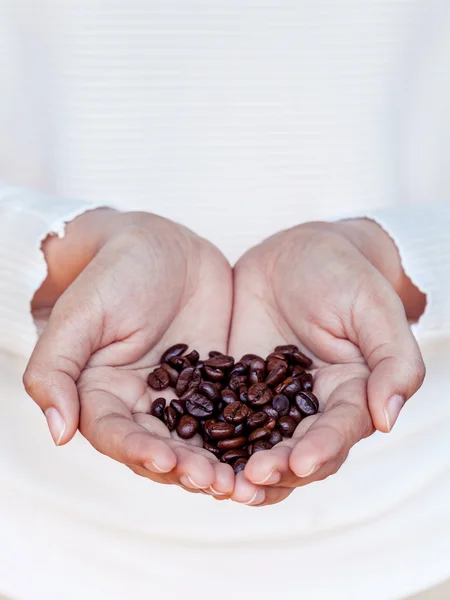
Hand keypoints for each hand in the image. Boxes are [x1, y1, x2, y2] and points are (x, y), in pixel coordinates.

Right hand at [24, 211, 234, 495]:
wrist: (161, 244)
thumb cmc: (113, 273)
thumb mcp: (81, 315)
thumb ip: (56, 370)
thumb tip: (57, 432)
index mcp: (103, 394)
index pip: (116, 435)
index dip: (139, 451)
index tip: (167, 461)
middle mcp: (142, 403)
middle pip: (162, 449)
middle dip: (188, 469)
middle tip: (219, 483)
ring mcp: (182, 395)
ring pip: (199, 441)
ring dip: (220, 464)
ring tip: (245, 481)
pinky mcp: (216, 383)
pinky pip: (231, 414)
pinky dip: (247, 435)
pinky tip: (270, 448)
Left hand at [228, 220, 425, 505]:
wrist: (297, 252)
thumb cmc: (343, 274)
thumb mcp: (372, 308)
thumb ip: (392, 360)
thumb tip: (388, 418)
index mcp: (350, 394)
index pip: (338, 431)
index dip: (320, 449)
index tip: (299, 463)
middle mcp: (310, 406)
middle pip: (296, 450)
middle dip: (275, 469)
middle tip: (248, 480)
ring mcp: (270, 399)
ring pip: (257, 445)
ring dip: (239, 468)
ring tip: (217, 483)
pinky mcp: (236, 386)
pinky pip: (222, 416)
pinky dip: (208, 438)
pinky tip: (188, 450)